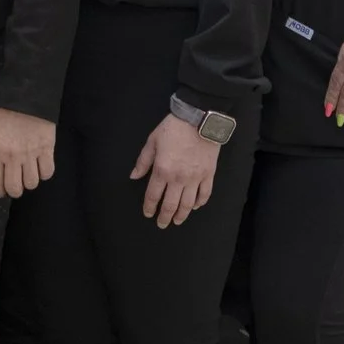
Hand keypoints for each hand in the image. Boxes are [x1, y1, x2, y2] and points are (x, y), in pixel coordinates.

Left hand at [0, 108, 55, 198]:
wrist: (26, 95)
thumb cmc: (6, 112)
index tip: (1, 191)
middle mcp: (12, 156)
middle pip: (15, 188)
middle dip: (15, 190)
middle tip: (16, 183)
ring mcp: (31, 153)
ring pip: (32, 183)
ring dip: (30, 181)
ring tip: (28, 172)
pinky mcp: (47, 148)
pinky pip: (47, 172)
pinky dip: (44, 172)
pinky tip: (40, 165)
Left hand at [131, 113, 220, 227]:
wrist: (199, 119)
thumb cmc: (173, 128)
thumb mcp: (152, 141)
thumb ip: (143, 161)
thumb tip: (134, 176)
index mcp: (162, 170)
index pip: (153, 195)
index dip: (149, 207)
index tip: (148, 214)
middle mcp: (178, 178)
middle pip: (170, 204)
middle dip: (164, 217)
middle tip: (162, 224)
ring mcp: (195, 178)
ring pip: (188, 204)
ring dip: (182, 215)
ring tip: (177, 221)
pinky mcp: (209, 174)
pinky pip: (205, 194)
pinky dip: (199, 203)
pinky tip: (195, 207)